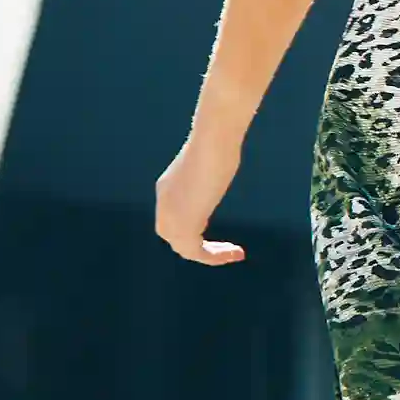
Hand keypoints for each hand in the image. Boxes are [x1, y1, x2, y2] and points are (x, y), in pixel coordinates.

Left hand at [155, 126, 245, 265]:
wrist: (212, 141)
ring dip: (210, 256)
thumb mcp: (211, 164)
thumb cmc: (218, 143)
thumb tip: (223, 162)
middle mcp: (164, 204)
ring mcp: (171, 215)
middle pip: (176, 240)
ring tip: (235, 253)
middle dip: (202, 248)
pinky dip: (214, 257)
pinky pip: (195, 252)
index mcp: (168, 189)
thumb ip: (210, 175)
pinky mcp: (183, 223)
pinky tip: (234, 253)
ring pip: (184, 249)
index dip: (195, 234)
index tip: (219, 234)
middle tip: (229, 249)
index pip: (174, 221)